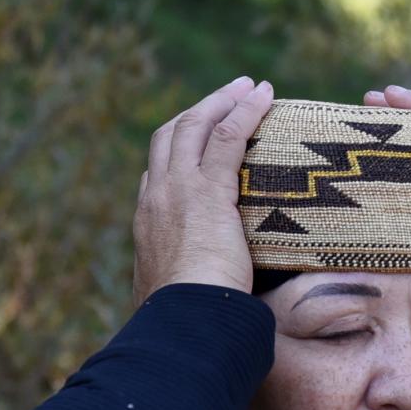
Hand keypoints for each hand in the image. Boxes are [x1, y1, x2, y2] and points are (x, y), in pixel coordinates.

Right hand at [134, 75, 275, 303]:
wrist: (182, 322)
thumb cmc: (185, 321)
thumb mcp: (174, 301)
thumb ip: (185, 289)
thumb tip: (200, 306)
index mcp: (146, 224)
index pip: (156, 174)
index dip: (177, 153)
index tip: (197, 144)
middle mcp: (156, 198)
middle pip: (169, 136)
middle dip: (197, 111)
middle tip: (225, 96)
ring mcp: (178, 189)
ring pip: (195, 126)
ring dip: (222, 100)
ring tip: (247, 86)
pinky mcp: (209, 190)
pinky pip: (227, 136)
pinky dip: (245, 110)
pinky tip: (264, 96)